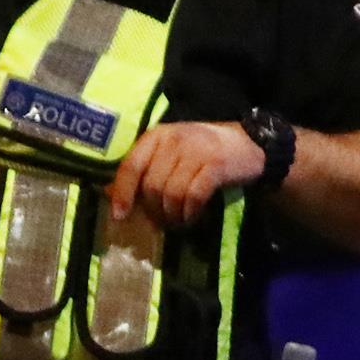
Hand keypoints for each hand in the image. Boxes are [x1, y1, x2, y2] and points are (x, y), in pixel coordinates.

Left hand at [111, 120, 263, 228]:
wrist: (248, 143)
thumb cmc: (203, 151)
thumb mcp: (170, 153)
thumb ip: (145, 169)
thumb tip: (111, 193)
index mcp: (157, 136)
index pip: (131, 165)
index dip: (122, 193)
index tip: (119, 216)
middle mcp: (174, 141)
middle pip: (152, 186)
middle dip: (154, 211)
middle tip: (162, 222)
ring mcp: (196, 152)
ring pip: (171, 194)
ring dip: (173, 215)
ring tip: (178, 222)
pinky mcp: (215, 166)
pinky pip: (193, 197)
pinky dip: (190, 213)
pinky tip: (193, 217)